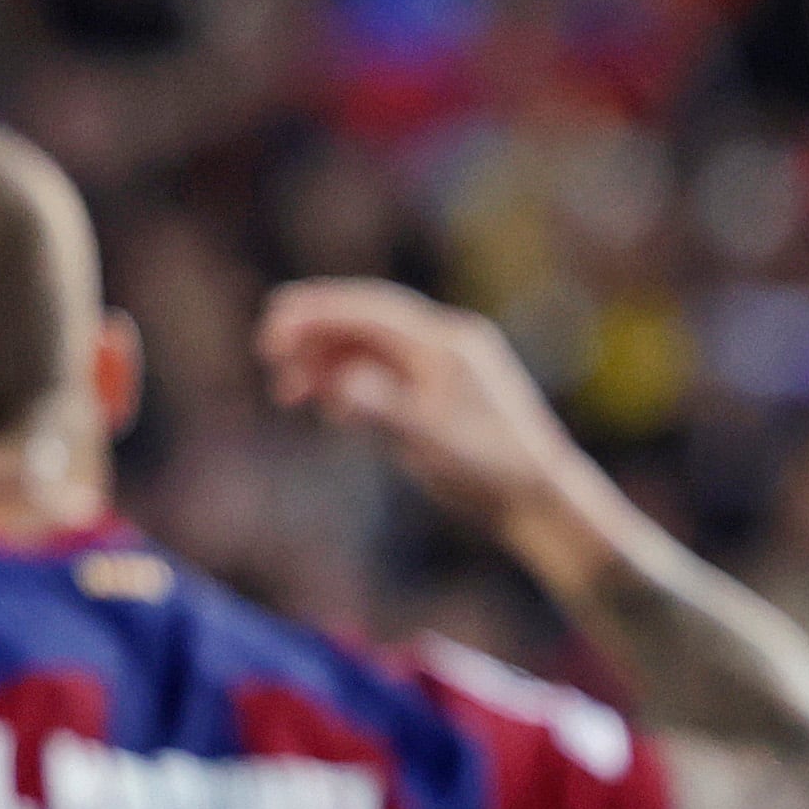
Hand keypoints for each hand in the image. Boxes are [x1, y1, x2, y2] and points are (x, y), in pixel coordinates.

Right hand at [258, 278, 594, 542]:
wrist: (540, 499)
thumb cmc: (491, 470)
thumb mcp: (431, 442)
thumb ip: (383, 407)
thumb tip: (338, 383)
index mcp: (448, 344)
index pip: (371, 309)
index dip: (316, 312)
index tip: (272, 329)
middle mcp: (446, 346)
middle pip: (366, 322)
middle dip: (313, 333)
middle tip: (268, 355)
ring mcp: (443, 368)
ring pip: (370, 349)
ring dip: (327, 362)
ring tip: (289, 393)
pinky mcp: (438, 394)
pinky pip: (384, 374)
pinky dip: (351, 384)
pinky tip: (330, 410)